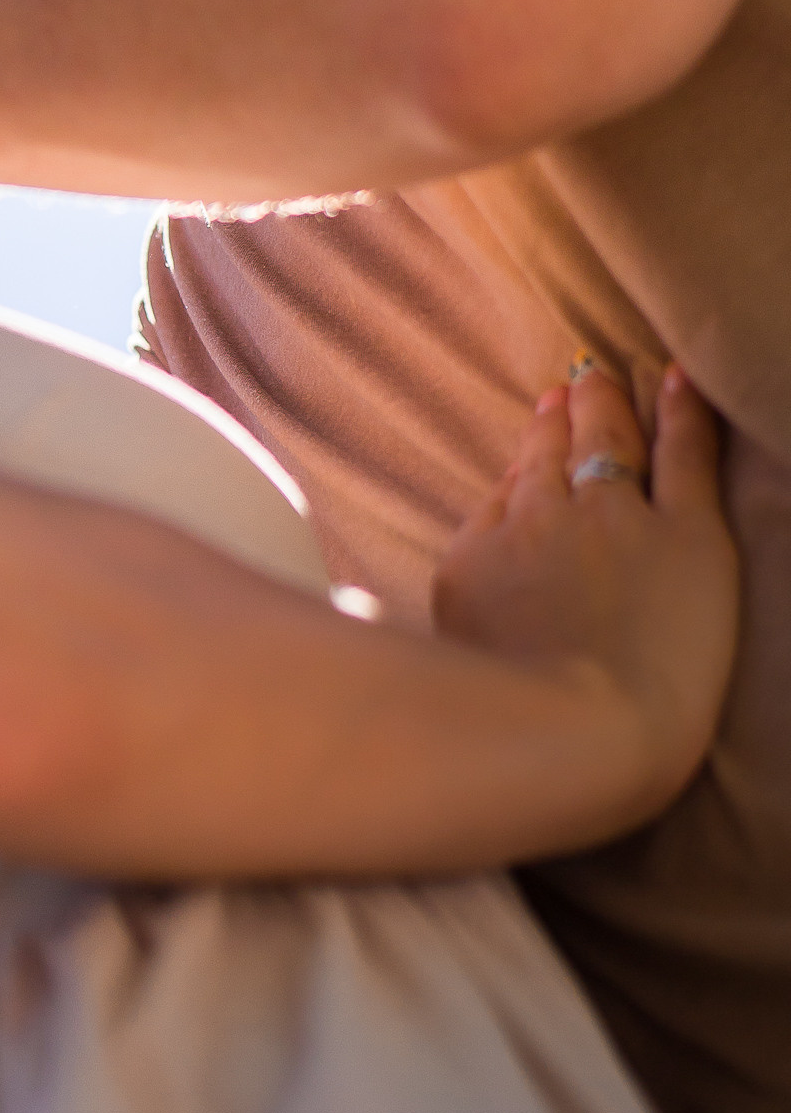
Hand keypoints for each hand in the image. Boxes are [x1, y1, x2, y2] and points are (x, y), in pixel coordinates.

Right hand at [432, 360, 736, 820]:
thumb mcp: (434, 658)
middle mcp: (542, 524)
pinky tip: (677, 377)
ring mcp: (614, 521)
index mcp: (480, 560)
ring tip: (609, 375)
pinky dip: (682, 409)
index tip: (535, 438)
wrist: (580, 737)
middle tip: (572, 385)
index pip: (506, 496)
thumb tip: (427, 555)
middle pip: (552, 456)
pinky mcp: (686, 533)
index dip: (526, 460)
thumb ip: (434, 597)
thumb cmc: (506, 726)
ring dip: (607, 403)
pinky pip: (685, 452)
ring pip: (608, 441)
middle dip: (561, 417)